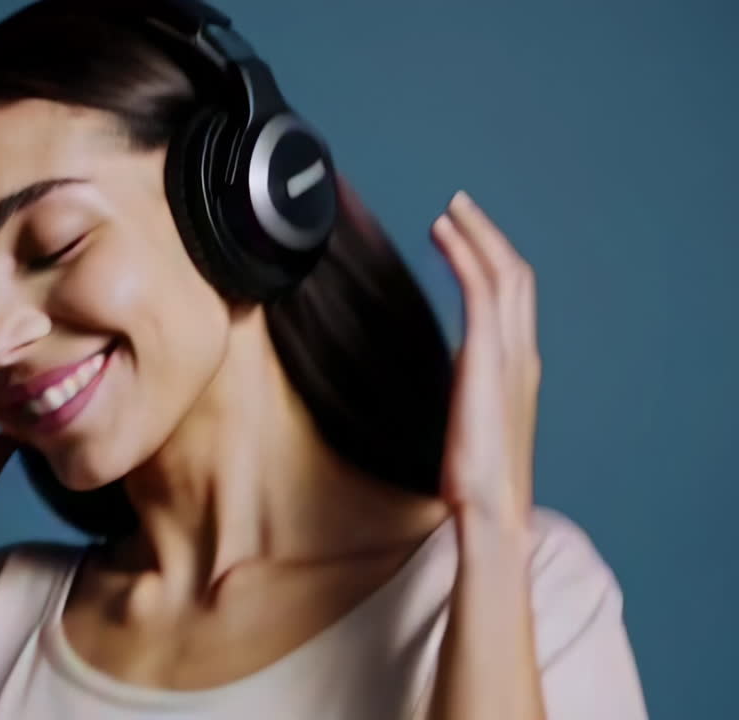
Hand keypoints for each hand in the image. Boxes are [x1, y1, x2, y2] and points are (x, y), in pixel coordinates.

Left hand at [430, 191, 540, 528]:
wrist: (489, 507)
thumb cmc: (475, 477)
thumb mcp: (472, 420)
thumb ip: (468, 389)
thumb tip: (453, 376)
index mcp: (519, 365)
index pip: (514, 296)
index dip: (492, 259)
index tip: (464, 235)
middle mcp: (521, 352)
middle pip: (515, 273)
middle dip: (487, 234)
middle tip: (457, 206)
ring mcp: (509, 353)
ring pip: (501, 273)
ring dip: (474, 236)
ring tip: (448, 212)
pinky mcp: (486, 358)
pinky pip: (480, 291)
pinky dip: (464, 256)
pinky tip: (445, 237)